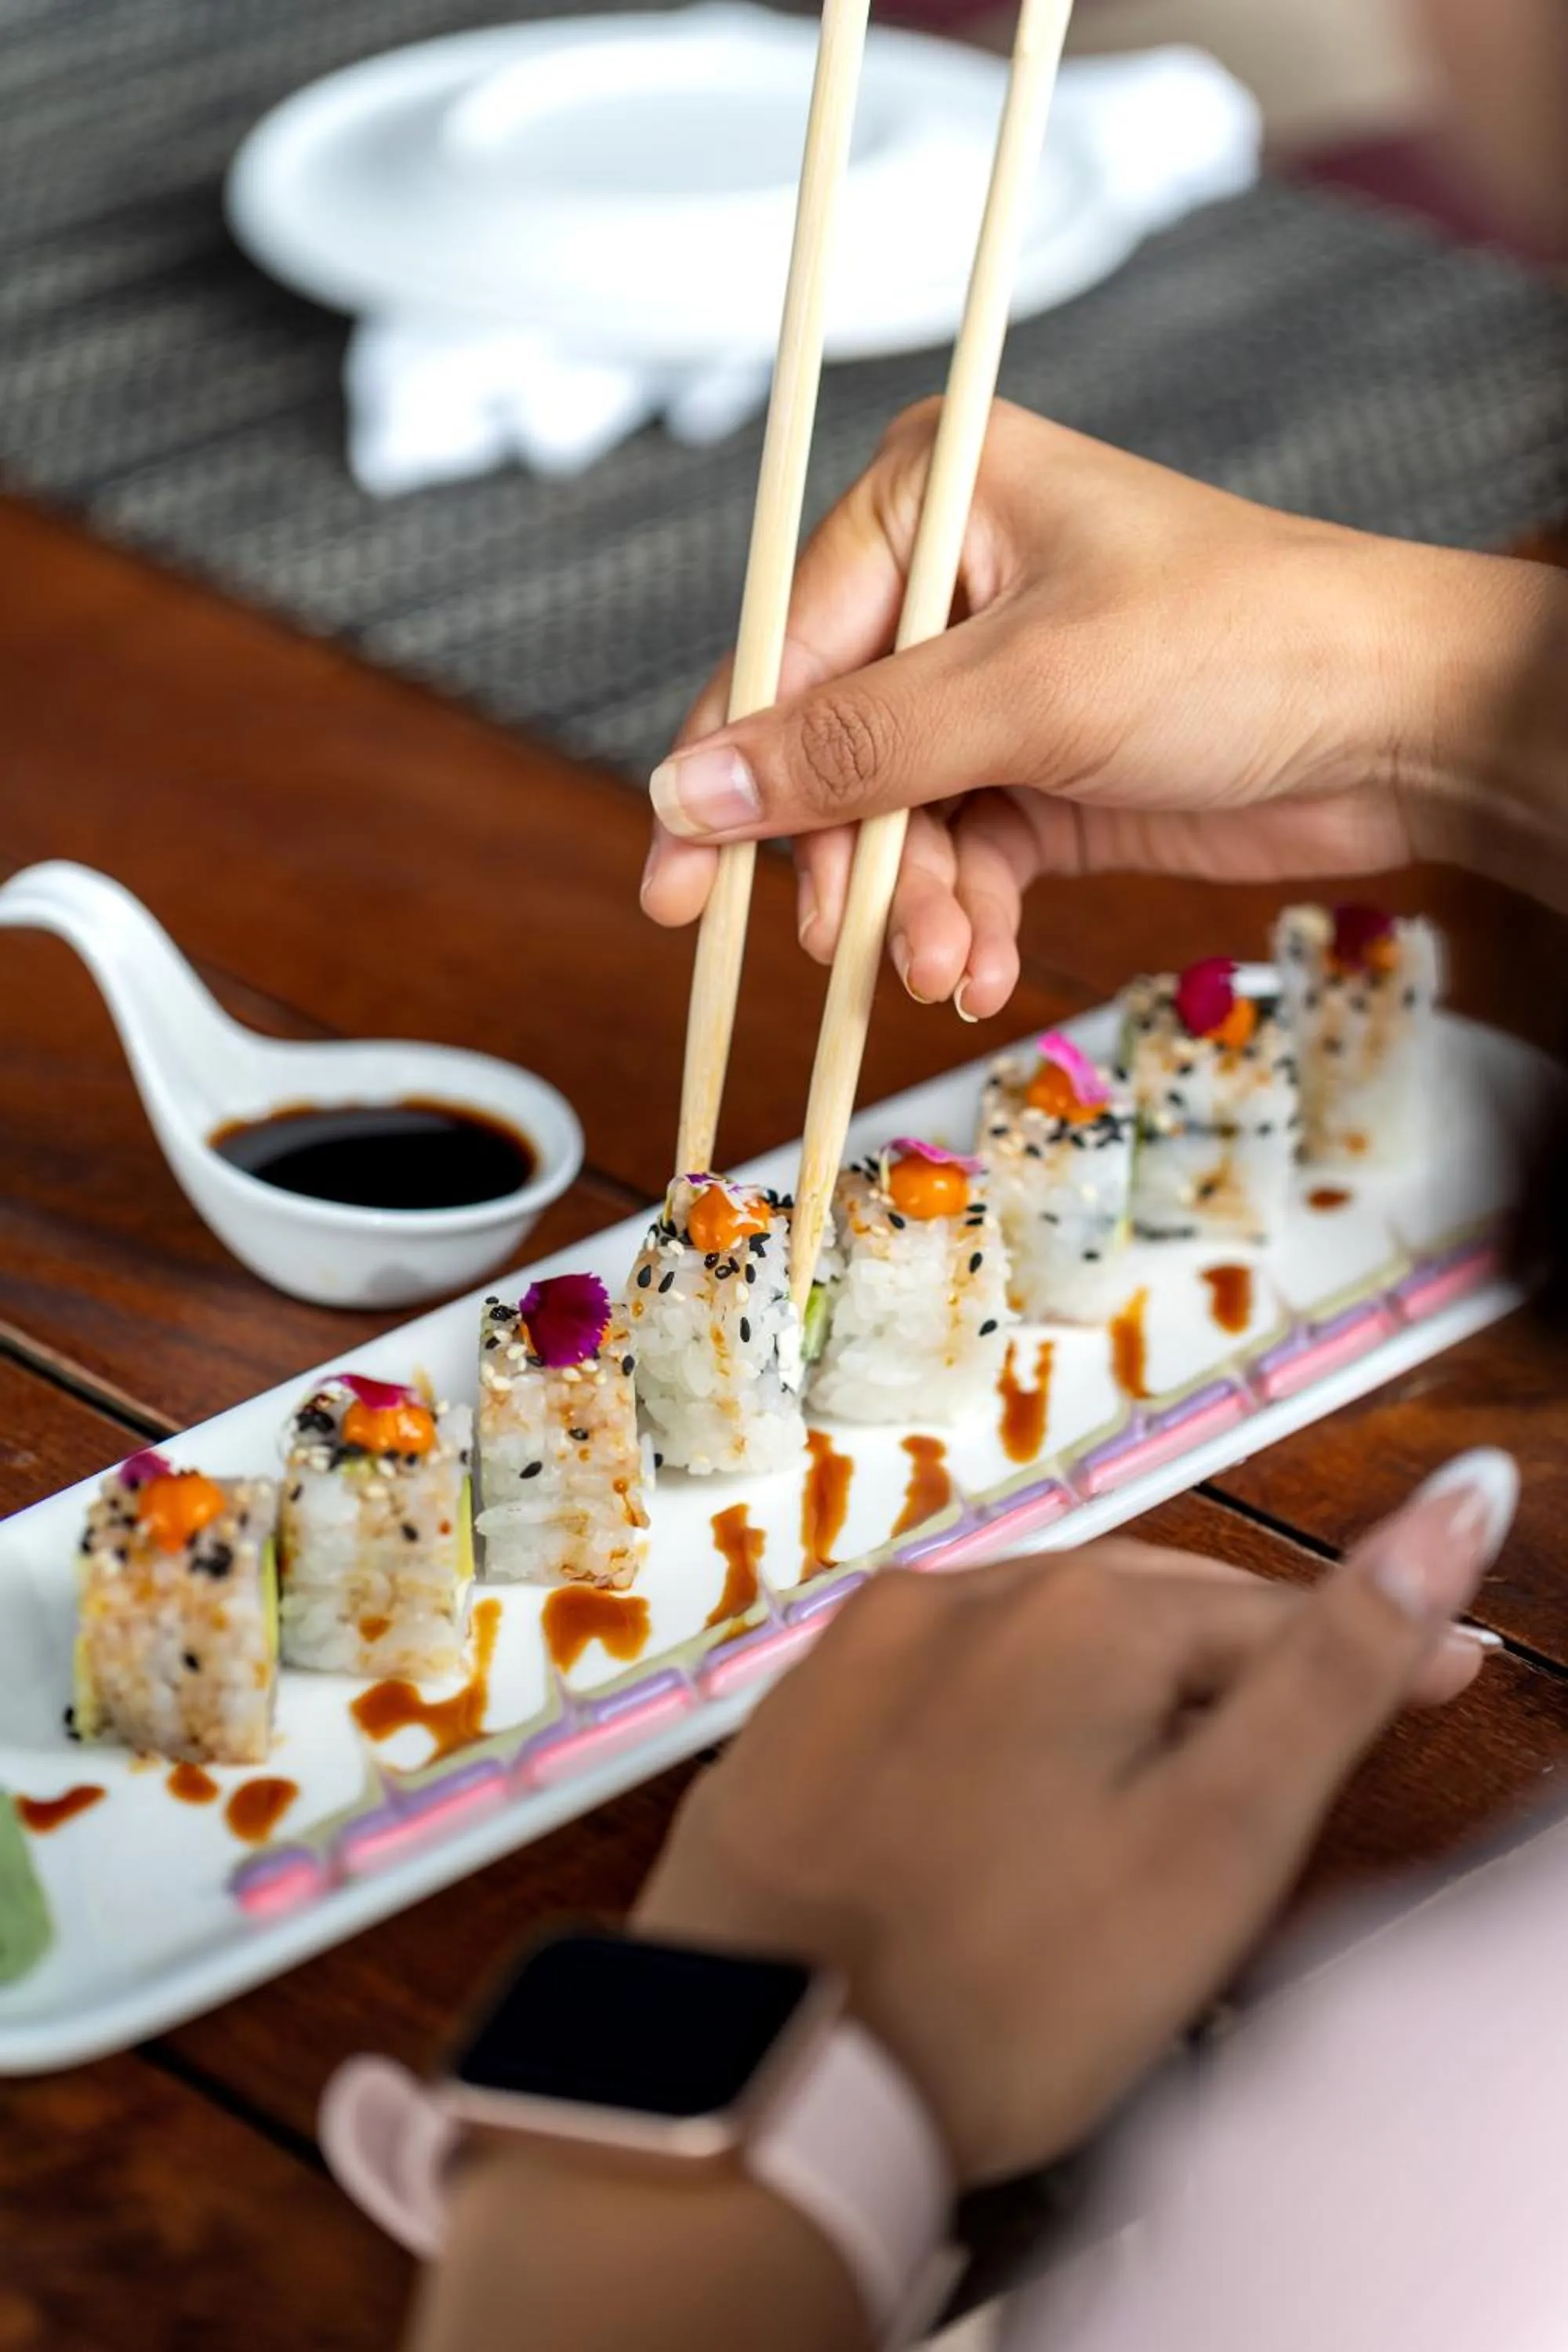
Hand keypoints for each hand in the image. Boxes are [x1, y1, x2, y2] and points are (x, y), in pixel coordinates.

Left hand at [637, 1453, 1514, 2186]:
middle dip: (1230, 1666)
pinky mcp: (792, 1716)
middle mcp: (960, 1595)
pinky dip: (996, 1724)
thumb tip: (1447, 1512)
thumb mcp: (1217, 1838)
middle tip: (1299, 1731)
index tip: (1439, 1674)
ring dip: (1109, 1691)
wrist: (768, 2082)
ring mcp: (859, 1651)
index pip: (1268, 1614)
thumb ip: (1333, 1670)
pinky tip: (1012, 1798)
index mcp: (1080, 1611)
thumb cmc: (1006, 1986)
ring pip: (1034, 1643)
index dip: (1365, 1652)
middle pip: (1146, 1614)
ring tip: (1160, 1772)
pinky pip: (931, 1690)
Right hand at [641, 403, 1546, 1013]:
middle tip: (855, 948)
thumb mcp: (1023, 695)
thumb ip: (848, 751)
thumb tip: (687, 790)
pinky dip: (963, 919)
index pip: (782, 649)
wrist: (1404, 727)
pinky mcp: (1039, 768)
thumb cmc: (1238, 647)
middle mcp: (950, 584)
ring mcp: (993, 683)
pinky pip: (956, 858)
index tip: (676, 891)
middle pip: (827, 749)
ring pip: (889, 822)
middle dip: (845, 864)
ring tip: (947, 969)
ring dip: (911, 910)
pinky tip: (981, 967)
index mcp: (934, 499)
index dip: (725, 778)